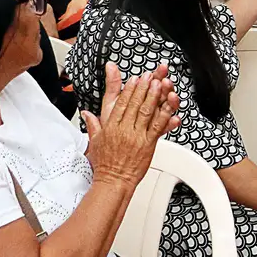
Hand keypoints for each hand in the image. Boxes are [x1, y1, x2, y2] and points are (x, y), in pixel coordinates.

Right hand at [83, 63, 180, 186]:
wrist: (113, 180)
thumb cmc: (105, 163)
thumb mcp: (95, 141)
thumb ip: (92, 124)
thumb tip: (86, 113)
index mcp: (110, 127)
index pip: (120, 103)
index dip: (128, 90)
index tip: (134, 79)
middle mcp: (123, 129)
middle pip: (134, 104)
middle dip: (143, 88)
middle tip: (149, 76)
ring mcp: (136, 136)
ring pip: (146, 112)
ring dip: (153, 96)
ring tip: (159, 84)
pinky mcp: (147, 144)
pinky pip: (157, 126)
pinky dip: (164, 115)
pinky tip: (170, 106)